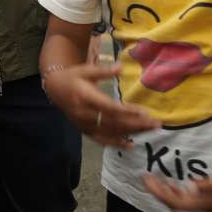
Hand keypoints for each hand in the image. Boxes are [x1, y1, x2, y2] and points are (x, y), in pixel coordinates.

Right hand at [42, 62, 159, 147]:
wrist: (55, 89)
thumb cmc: (73, 77)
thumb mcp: (85, 70)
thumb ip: (103, 70)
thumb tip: (121, 67)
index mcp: (86, 97)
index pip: (109, 107)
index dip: (127, 111)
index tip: (145, 112)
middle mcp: (85, 114)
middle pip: (114, 122)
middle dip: (137, 124)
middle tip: (156, 123)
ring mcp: (85, 125)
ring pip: (111, 132)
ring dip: (132, 132)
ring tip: (150, 130)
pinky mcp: (85, 131)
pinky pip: (102, 140)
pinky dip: (117, 143)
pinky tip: (131, 145)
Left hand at [143, 156, 211, 211]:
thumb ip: (209, 185)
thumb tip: (190, 187)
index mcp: (208, 203)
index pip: (177, 203)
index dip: (160, 193)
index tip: (147, 179)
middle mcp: (206, 205)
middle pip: (176, 203)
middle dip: (159, 192)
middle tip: (145, 177)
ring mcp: (208, 201)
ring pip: (180, 200)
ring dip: (165, 191)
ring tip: (153, 179)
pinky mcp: (211, 194)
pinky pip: (188, 195)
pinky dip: (176, 189)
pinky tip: (171, 181)